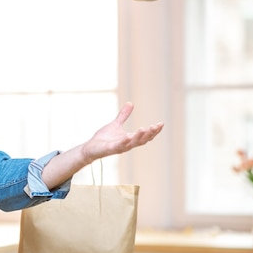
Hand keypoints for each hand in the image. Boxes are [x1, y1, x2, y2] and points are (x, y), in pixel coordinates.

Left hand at [41, 102, 162, 188]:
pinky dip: (124, 142)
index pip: (145, 136)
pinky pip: (119, 146)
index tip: (161, 124)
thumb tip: (131, 103)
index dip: (154, 131)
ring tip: (145, 128)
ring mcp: (119, 147)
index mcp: (130, 138)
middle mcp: (127, 144)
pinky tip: (128, 137)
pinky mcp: (110, 149)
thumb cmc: (104, 138)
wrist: (90, 148)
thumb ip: (123, 115)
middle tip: (156, 126)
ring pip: (133, 143)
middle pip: (142, 140)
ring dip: (140, 137)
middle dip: (150, 133)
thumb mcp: (115, 124)